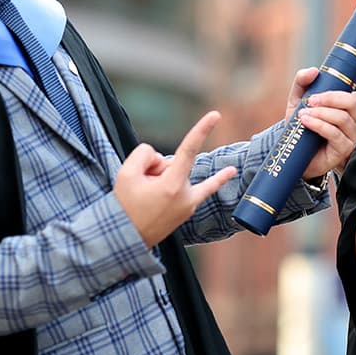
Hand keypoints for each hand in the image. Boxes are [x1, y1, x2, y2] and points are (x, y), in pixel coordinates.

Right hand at [115, 111, 237, 247]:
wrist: (125, 240)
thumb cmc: (124, 206)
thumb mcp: (125, 173)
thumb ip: (144, 154)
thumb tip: (162, 157)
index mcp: (172, 186)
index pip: (188, 150)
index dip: (201, 130)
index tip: (216, 115)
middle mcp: (186, 195)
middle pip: (170, 162)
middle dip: (151, 168)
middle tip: (137, 191)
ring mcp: (189, 203)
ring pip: (176, 173)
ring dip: (159, 178)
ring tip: (145, 199)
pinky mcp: (189, 208)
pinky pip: (205, 189)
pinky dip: (218, 180)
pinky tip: (232, 171)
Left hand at [284, 67, 355, 179]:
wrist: (291, 153)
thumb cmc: (300, 125)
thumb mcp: (299, 100)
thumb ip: (304, 82)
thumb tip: (313, 71)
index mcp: (352, 106)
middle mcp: (355, 121)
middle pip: (352, 101)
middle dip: (331, 97)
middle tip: (311, 100)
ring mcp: (351, 136)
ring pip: (342, 117)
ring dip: (320, 113)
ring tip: (304, 115)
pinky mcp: (342, 150)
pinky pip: (333, 132)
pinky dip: (318, 124)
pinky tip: (306, 121)